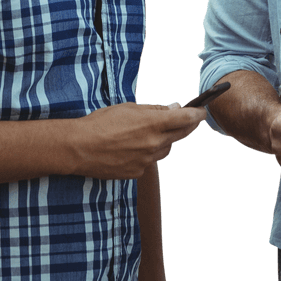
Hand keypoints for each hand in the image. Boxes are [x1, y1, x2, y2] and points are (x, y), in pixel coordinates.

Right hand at [70, 102, 205, 179]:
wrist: (78, 148)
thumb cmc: (101, 123)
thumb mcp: (129, 108)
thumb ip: (154, 110)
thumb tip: (174, 108)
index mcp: (153, 124)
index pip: (187, 119)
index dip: (198, 114)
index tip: (202, 111)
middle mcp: (154, 143)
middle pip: (182, 135)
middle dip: (188, 126)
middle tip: (188, 120)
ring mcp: (147, 160)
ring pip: (166, 149)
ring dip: (164, 140)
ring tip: (148, 134)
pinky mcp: (138, 172)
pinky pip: (151, 161)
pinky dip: (148, 153)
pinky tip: (132, 148)